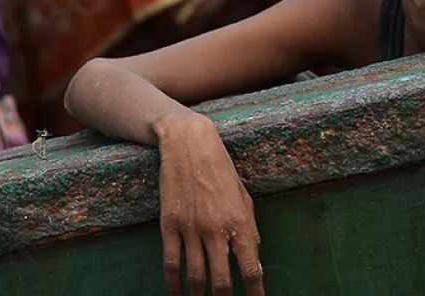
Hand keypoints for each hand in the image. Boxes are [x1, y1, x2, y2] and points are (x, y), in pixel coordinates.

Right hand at [155, 114, 264, 295]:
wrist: (189, 143)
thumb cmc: (221, 169)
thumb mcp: (244, 196)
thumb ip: (250, 228)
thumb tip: (255, 257)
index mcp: (240, 222)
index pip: (252, 269)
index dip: (255, 294)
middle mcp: (217, 229)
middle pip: (222, 282)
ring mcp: (191, 228)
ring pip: (196, 277)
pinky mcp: (170, 224)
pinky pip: (171, 263)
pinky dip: (174, 285)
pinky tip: (177, 294)